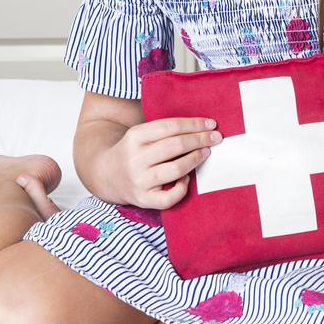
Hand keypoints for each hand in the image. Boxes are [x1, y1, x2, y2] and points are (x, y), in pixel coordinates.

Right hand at [105, 116, 221, 208]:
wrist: (106, 176)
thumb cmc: (134, 152)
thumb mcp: (140, 134)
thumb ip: (163, 131)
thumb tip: (201, 126)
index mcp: (135, 136)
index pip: (170, 126)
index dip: (194, 124)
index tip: (211, 124)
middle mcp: (135, 158)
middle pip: (175, 146)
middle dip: (200, 140)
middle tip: (216, 138)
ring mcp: (139, 180)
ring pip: (176, 169)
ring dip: (195, 159)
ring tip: (206, 153)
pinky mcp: (142, 199)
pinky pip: (169, 197)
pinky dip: (182, 188)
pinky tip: (187, 179)